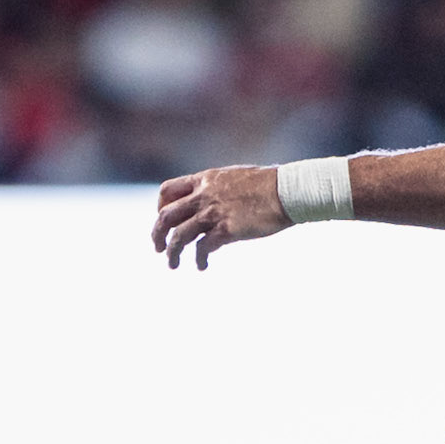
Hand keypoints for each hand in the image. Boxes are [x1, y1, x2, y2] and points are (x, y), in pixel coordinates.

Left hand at [151, 164, 288, 270]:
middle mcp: (204, 195)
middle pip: (166, 215)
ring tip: (172, 264)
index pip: (168, 191)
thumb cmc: (269, 184)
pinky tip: (202, 266)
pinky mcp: (227, 230)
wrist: (287, 191)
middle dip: (157, 234)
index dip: (160, 207)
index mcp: (205, 180)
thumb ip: (219, 187)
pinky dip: (199, 259)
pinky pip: (203, 248)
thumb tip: (217, 197)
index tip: (164, 220)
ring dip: (172, 252)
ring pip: (179, 236)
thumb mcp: (236, 177)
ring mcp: (214, 213)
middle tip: (158, 248)